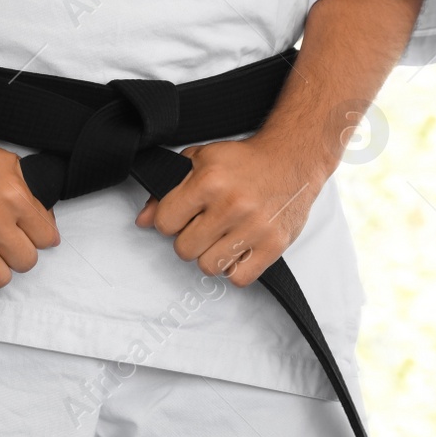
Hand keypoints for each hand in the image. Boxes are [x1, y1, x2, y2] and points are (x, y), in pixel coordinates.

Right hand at [0, 125, 59, 296]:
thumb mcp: (5, 164)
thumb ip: (29, 192)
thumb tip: (46, 222)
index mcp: (13, 195)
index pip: (46, 238)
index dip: (37, 239)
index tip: (24, 237)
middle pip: (26, 262)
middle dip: (16, 256)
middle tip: (1, 246)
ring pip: (0, 279)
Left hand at [135, 130, 333, 285]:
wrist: (292, 158)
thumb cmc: (245, 161)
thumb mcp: (200, 162)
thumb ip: (167, 191)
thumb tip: (143, 221)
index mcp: (209, 181)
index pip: (165, 223)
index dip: (170, 221)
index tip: (183, 216)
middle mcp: (231, 205)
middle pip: (184, 250)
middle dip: (190, 239)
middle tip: (206, 226)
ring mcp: (254, 228)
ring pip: (209, 267)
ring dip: (212, 256)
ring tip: (223, 237)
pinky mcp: (273, 245)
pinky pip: (238, 278)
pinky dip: (236, 268)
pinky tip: (240, 248)